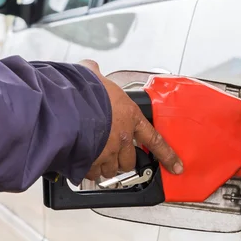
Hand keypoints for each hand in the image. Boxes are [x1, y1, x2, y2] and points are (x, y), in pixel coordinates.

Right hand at [79, 60, 182, 179]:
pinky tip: (82, 163)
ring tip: (96, 159)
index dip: (167, 155)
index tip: (176, 166)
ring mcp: (106, 151)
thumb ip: (95, 74)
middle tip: (116, 156)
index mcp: (130, 116)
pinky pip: (92, 172)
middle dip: (123, 161)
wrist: (64, 104)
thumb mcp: (94, 76)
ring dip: (105, 166)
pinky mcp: (90, 161)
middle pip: (129, 161)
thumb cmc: (82, 89)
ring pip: (111, 169)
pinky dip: (88, 170)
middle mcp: (122, 138)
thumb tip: (90, 68)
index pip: (155, 140)